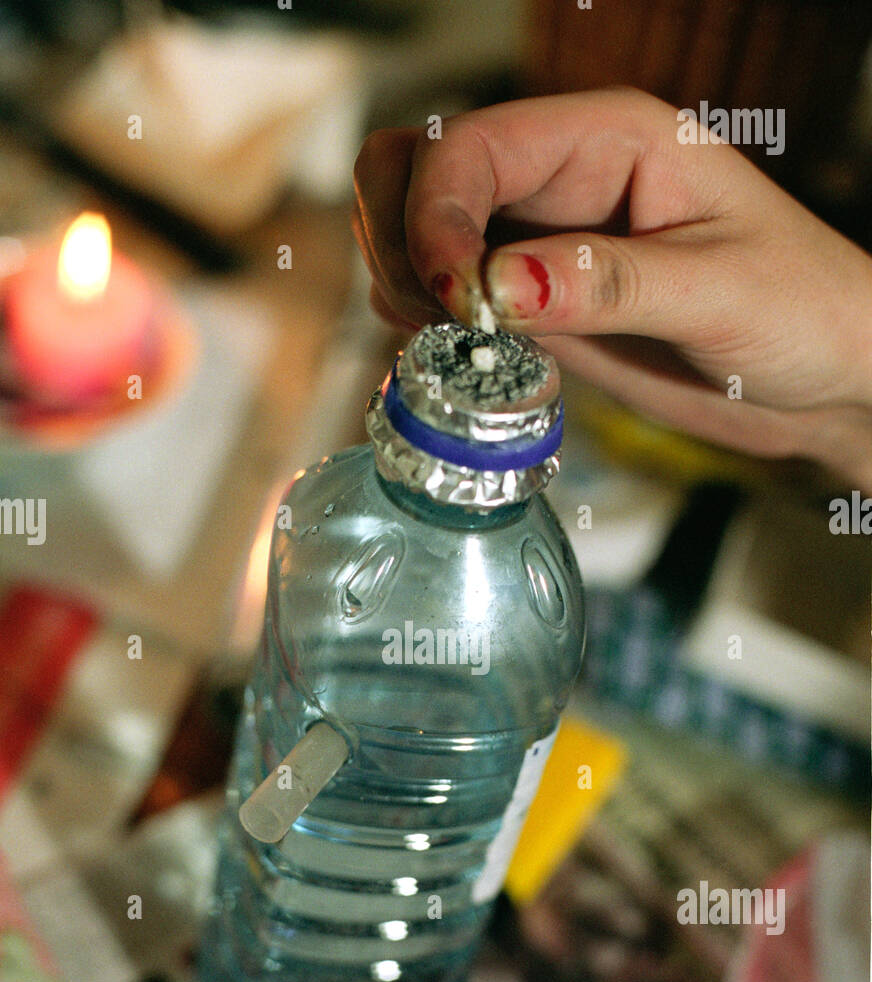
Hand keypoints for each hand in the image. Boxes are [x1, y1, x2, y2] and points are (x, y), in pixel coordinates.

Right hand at [353, 88, 871, 484]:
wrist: (820, 377)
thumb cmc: (804, 309)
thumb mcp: (721, 292)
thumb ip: (609, 283)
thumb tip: (498, 286)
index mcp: (609, 137)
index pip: (473, 145)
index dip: (439, 215)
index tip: (455, 296)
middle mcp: (558, 179)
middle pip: (414, 169)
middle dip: (400, 239)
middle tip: (436, 316)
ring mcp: (536, 242)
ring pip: (412, 230)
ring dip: (403, 284)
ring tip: (450, 342)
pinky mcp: (531, 304)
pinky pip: (440, 297)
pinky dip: (424, 325)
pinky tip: (463, 358)